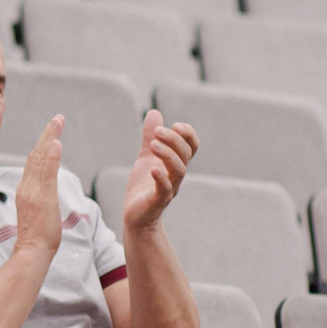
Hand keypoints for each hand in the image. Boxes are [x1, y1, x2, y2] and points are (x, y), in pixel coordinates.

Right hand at [13, 116, 65, 258]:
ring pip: (40, 159)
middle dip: (47, 134)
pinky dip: (51, 157)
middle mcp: (27, 187)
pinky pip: (46, 174)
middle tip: (57, 118)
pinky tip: (56, 144)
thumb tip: (46, 190)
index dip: (43, 143)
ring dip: (49, 138)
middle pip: (36, 154)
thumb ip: (40, 197)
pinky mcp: (42, 199)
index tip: (52, 130)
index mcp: (26, 189)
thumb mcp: (38, 211)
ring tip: (57, 122)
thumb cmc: (37, 237)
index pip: (34, 161)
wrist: (32, 252)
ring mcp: (33, 192)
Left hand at [122, 110, 195, 232]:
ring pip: (179, 171)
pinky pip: (164, 189)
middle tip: (157, 132)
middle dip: (173, 140)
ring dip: (168, 155)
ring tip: (153, 144)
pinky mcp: (157, 201)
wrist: (135, 215)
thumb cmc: (144, 186)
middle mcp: (176, 175)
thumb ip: (149, 136)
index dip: (188, 134)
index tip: (176, 124)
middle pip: (185, 155)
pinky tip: (153, 168)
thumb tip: (154, 112)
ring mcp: (169, 188)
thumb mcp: (146, 157)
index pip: (191, 147)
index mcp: (175, 163)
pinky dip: (161, 178)